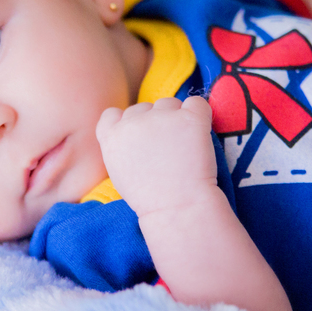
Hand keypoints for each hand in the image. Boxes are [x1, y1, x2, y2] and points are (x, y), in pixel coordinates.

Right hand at [95, 96, 216, 217]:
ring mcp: (162, 117)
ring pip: (169, 103)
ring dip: (176, 117)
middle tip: (166, 149)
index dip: (127, 123)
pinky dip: (200, 114)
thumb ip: (121, 147)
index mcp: (112, 136)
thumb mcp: (120, 172)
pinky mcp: (189, 117)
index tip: (140, 138)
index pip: (113, 114)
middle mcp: (134, 121)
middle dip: (154, 122)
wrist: (178, 208)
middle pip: (143, 108)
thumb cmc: (150, 198)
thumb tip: (135, 133)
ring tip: (184, 146)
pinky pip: (196, 103)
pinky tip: (200, 134)